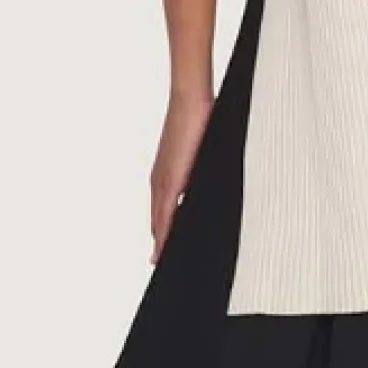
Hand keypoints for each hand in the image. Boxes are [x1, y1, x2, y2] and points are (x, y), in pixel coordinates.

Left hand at [150, 87, 213, 259]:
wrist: (192, 102)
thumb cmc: (200, 122)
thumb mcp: (203, 156)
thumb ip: (202, 176)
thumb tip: (209, 186)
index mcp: (167, 177)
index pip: (163, 214)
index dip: (164, 235)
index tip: (165, 254)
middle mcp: (159, 182)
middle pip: (158, 223)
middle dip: (161, 244)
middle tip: (162, 265)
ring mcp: (162, 182)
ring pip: (158, 222)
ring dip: (160, 243)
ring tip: (162, 263)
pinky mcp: (169, 180)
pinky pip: (164, 215)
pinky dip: (164, 233)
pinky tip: (165, 247)